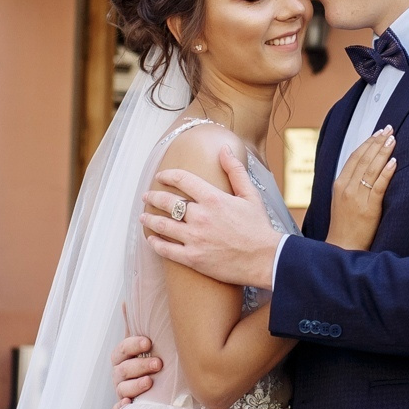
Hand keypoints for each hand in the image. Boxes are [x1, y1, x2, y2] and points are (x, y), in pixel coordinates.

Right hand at [111, 334, 160, 408]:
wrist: (166, 388)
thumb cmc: (159, 363)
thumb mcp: (156, 349)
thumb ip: (151, 334)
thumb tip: (149, 300)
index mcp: (123, 358)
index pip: (123, 349)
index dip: (133, 345)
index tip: (148, 342)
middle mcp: (120, 374)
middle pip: (123, 369)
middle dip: (141, 366)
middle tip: (158, 364)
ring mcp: (121, 390)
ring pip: (122, 388)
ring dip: (135, 385)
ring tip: (150, 382)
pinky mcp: (124, 406)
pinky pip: (118, 408)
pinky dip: (122, 407)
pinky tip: (129, 403)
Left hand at [140, 150, 280, 286]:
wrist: (265, 259)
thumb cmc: (259, 227)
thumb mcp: (250, 195)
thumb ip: (235, 171)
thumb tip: (223, 149)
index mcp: (213, 199)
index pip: (182, 180)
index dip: (168, 176)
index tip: (161, 177)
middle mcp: (200, 217)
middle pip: (167, 202)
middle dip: (153, 197)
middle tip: (146, 196)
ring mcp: (195, 238)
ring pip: (163, 226)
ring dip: (149, 220)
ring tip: (143, 217)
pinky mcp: (193, 258)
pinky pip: (167, 250)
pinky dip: (156, 243)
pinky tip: (151, 240)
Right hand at [327, 127, 396, 250]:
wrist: (342, 247)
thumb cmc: (344, 225)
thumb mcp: (341, 200)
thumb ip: (351, 184)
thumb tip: (365, 168)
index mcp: (339, 184)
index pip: (354, 157)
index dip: (367, 142)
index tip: (378, 132)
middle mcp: (346, 188)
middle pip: (363, 158)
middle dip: (377, 142)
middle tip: (389, 129)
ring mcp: (357, 197)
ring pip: (371, 169)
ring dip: (383, 152)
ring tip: (393, 139)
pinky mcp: (368, 208)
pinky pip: (378, 186)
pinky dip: (386, 172)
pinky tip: (393, 162)